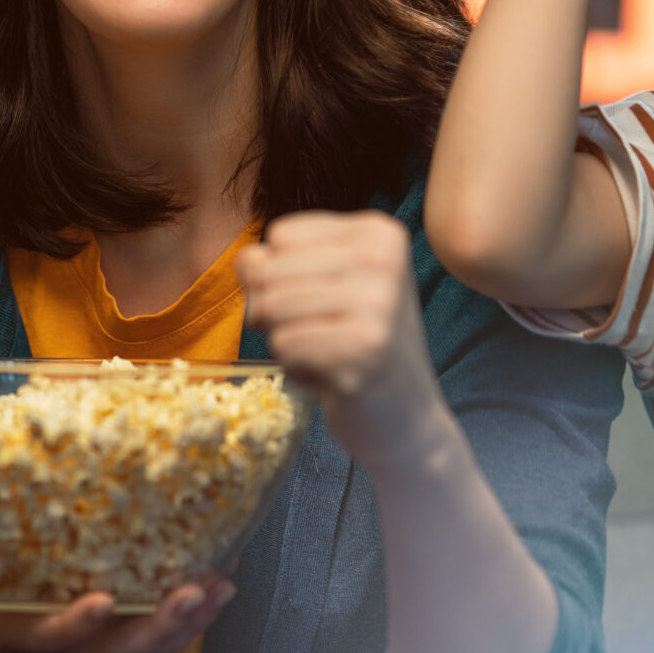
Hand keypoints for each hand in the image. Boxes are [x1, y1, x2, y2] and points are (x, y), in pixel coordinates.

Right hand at [0, 515, 233, 652]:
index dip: (72, 628)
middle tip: (197, 592)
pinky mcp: (102, 629)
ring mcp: (80, 643)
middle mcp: (49, 648)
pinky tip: (221, 577)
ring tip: (224, 585)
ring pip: (143, 649)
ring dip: (187, 624)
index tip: (100, 600)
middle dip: (159, 630)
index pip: (42, 640)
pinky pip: (151, 629)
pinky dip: (188, 612)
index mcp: (5, 635)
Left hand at [238, 211, 457, 479]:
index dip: (281, 276)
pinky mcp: (364, 349)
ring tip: (327, 354)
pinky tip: (333, 378)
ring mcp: (379, 304)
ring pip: (270, 306)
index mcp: (378, 233)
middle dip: (276, 312)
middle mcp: (383, 259)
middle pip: (269, 269)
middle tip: (322, 336)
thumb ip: (271, 263)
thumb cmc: (351, 346)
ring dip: (285, 341)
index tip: (324, 304)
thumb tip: (248, 262)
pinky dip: (296, 369)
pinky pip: (283, 345)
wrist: (405, 419)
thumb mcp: (316, 288)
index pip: (280, 236)